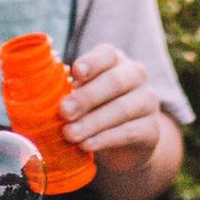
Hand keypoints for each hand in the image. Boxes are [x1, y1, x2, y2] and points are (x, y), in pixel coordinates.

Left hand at [60, 43, 161, 174]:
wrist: (127, 143)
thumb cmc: (96, 109)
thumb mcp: (84, 95)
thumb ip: (72, 91)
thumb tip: (48, 96)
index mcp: (116, 60)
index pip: (107, 54)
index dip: (91, 62)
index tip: (75, 73)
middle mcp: (136, 76)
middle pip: (114, 82)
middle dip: (86, 97)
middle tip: (63, 112)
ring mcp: (148, 102)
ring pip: (122, 109)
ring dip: (92, 122)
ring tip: (70, 134)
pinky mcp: (152, 129)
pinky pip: (129, 132)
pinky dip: (105, 139)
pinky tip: (87, 145)